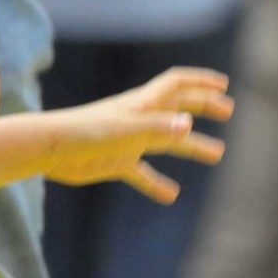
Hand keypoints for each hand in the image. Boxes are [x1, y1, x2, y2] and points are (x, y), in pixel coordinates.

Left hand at [45, 67, 233, 203]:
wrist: (49, 150)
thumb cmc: (86, 132)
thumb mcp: (126, 130)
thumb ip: (157, 128)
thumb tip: (189, 125)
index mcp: (144, 104)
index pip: (177, 84)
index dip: (200, 81)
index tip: (223, 84)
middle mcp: (140, 119)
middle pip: (178, 108)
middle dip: (203, 106)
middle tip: (228, 111)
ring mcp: (130, 141)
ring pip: (168, 141)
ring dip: (192, 145)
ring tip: (217, 153)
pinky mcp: (118, 162)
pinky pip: (144, 173)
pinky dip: (158, 183)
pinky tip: (172, 195)